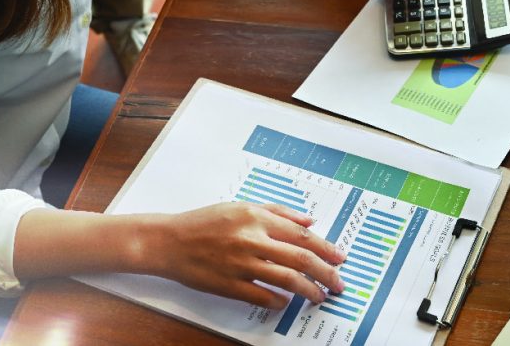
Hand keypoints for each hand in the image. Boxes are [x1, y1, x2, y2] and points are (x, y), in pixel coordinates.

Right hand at [153, 202, 346, 308]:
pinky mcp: (228, 284)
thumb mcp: (242, 206)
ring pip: (286, 278)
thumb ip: (278, 212)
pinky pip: (261, 296)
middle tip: (339, 283)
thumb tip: (310, 219)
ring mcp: (240, 264)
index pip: (301, 234)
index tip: (340, 257)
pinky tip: (287, 303)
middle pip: (300, 258)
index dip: (325, 248)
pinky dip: (279, 301)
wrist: (169, 241)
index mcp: (257, 218)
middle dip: (325, 272)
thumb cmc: (205, 222)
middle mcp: (252, 239)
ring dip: (308, 290)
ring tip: (320, 296)